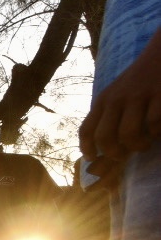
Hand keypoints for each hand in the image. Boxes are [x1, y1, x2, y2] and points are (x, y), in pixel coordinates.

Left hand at [80, 34, 160, 176]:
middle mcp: (117, 99)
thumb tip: (98, 148)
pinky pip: (154, 124)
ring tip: (144, 145)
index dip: (87, 148)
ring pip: (129, 134)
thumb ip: (107, 115)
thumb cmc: (137, 80)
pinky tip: (158, 130)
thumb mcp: (115, 94)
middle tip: (123, 156)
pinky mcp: (160, 95)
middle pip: (105, 137)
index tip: (92, 158)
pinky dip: (156, 132)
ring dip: (137, 146)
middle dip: (113, 154)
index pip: (86, 130)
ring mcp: (138, 97)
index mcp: (102, 100)